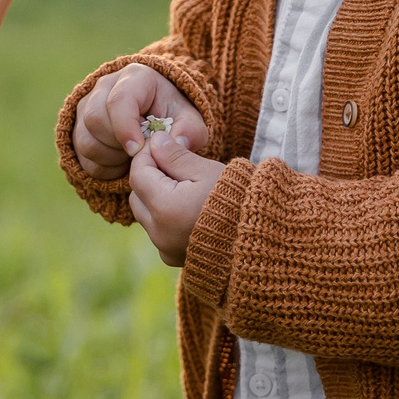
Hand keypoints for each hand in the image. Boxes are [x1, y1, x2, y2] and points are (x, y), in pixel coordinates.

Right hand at [73, 63, 208, 181]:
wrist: (153, 114)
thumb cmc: (170, 114)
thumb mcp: (188, 119)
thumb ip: (189, 130)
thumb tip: (178, 142)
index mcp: (135, 77)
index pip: (119, 100)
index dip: (125, 128)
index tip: (136, 150)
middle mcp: (104, 86)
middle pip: (95, 119)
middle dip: (117, 145)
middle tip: (139, 154)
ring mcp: (87, 105)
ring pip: (85, 139)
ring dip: (109, 158)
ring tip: (131, 159)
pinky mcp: (78, 126)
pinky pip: (81, 155)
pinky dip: (101, 167)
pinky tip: (120, 164)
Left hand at [126, 132, 225, 267]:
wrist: (260, 237)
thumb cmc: (238, 199)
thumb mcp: (206, 171)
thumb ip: (175, 156)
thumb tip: (155, 141)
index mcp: (164, 207)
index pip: (138, 174)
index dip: (147, 156)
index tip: (162, 147)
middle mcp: (159, 232)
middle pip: (138, 196)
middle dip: (150, 178)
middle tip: (175, 167)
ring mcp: (165, 248)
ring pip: (146, 215)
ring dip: (157, 199)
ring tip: (186, 189)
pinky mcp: (173, 258)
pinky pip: (158, 233)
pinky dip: (166, 220)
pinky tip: (189, 211)